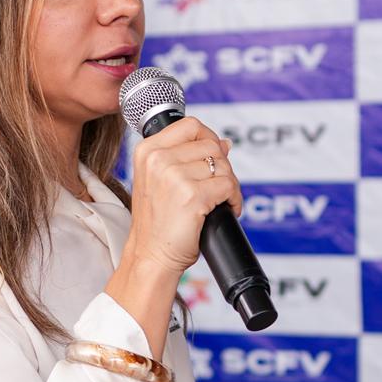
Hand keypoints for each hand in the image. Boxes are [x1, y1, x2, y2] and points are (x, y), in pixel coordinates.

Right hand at [124, 116, 243, 275]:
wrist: (151, 256)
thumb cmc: (157, 223)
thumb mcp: (160, 181)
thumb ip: (185, 157)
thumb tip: (224, 143)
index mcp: (147, 151)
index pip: (191, 125)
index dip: (209, 138)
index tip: (213, 156)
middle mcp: (158, 159)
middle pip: (211, 145)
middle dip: (221, 166)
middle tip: (217, 187)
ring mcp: (174, 176)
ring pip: (222, 165)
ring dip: (229, 184)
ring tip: (219, 201)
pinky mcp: (192, 195)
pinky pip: (229, 186)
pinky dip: (234, 199)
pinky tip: (226, 209)